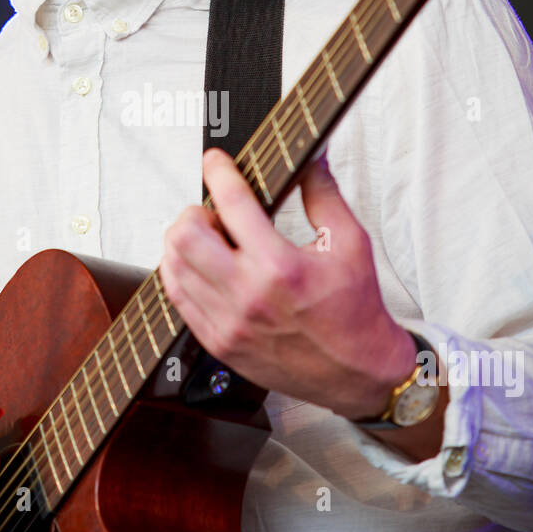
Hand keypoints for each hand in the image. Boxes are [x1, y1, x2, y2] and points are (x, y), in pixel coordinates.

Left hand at [159, 148, 416, 417]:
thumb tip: (311, 157)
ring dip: (184, 243)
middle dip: (195, 211)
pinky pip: (178, 299)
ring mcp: (229, 323)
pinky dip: (183, 274)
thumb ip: (324, 194)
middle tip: (214, 213)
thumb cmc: (357, 312)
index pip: (232, 204)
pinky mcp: (219, 344)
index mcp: (281, 268)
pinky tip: (205, 268)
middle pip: (185, 235)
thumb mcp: (351, 243)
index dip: (218, 172)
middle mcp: (249, 296)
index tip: (216, 161)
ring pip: (173, 266)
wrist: (359, 374)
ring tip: (210, 241)